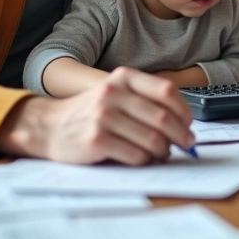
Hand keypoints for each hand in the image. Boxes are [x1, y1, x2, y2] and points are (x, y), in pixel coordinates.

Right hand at [0, 67, 194, 165]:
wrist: (49, 126)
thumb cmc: (91, 113)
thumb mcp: (116, 94)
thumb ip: (145, 101)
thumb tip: (184, 124)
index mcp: (124, 78)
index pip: (167, 91)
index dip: (184, 110)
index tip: (188, 124)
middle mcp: (113, 93)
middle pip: (163, 118)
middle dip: (181, 135)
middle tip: (186, 144)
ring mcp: (104, 116)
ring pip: (152, 140)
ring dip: (164, 151)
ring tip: (162, 154)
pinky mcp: (97, 140)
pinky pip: (136, 155)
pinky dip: (146, 161)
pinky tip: (143, 159)